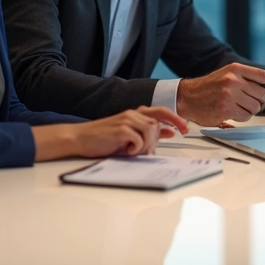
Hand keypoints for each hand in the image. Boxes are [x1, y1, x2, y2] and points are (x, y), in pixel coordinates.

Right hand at [32, 106, 188, 160]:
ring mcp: (126, 120)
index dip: (175, 119)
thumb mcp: (128, 135)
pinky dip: (135, 149)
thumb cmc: (102, 139)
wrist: (79, 138)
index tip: (185, 129)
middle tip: (140, 152)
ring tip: (130, 152)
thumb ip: (147, 132)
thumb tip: (169, 133)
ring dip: (144, 146)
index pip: (161, 112)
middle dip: (154, 142)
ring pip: (150, 132)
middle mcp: (132, 114)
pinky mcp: (121, 129)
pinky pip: (139, 140)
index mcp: (134, 114)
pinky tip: (124, 151)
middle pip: (156, 126)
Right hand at [177, 63, 264, 124]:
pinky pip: (245, 117)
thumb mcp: (228, 75)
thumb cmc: (210, 87)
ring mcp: (229, 94)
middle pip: (263, 95)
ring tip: (235, 106)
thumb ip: (247, 79)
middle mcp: (234, 80)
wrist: (188, 96)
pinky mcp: (225, 108)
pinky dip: (241, 117)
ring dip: (249, 110)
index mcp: (237, 69)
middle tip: (246, 101)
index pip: (264, 75)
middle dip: (258, 101)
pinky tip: (230, 112)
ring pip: (256, 107)